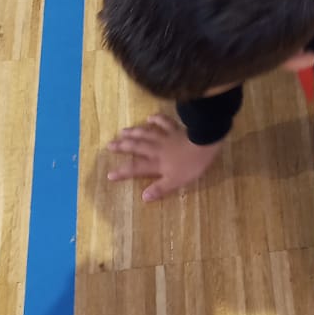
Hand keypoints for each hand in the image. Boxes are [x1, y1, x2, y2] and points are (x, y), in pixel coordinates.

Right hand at [107, 111, 223, 200]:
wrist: (204, 143)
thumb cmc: (191, 165)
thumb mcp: (176, 181)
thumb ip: (160, 188)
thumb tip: (143, 197)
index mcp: (156, 163)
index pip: (136, 168)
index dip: (122, 171)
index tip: (110, 174)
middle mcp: (156, 148)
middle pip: (136, 147)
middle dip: (122, 146)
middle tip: (109, 144)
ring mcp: (165, 136)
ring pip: (146, 133)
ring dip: (133, 132)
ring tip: (122, 131)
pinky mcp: (175, 128)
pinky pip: (163, 122)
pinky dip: (156, 119)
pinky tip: (149, 117)